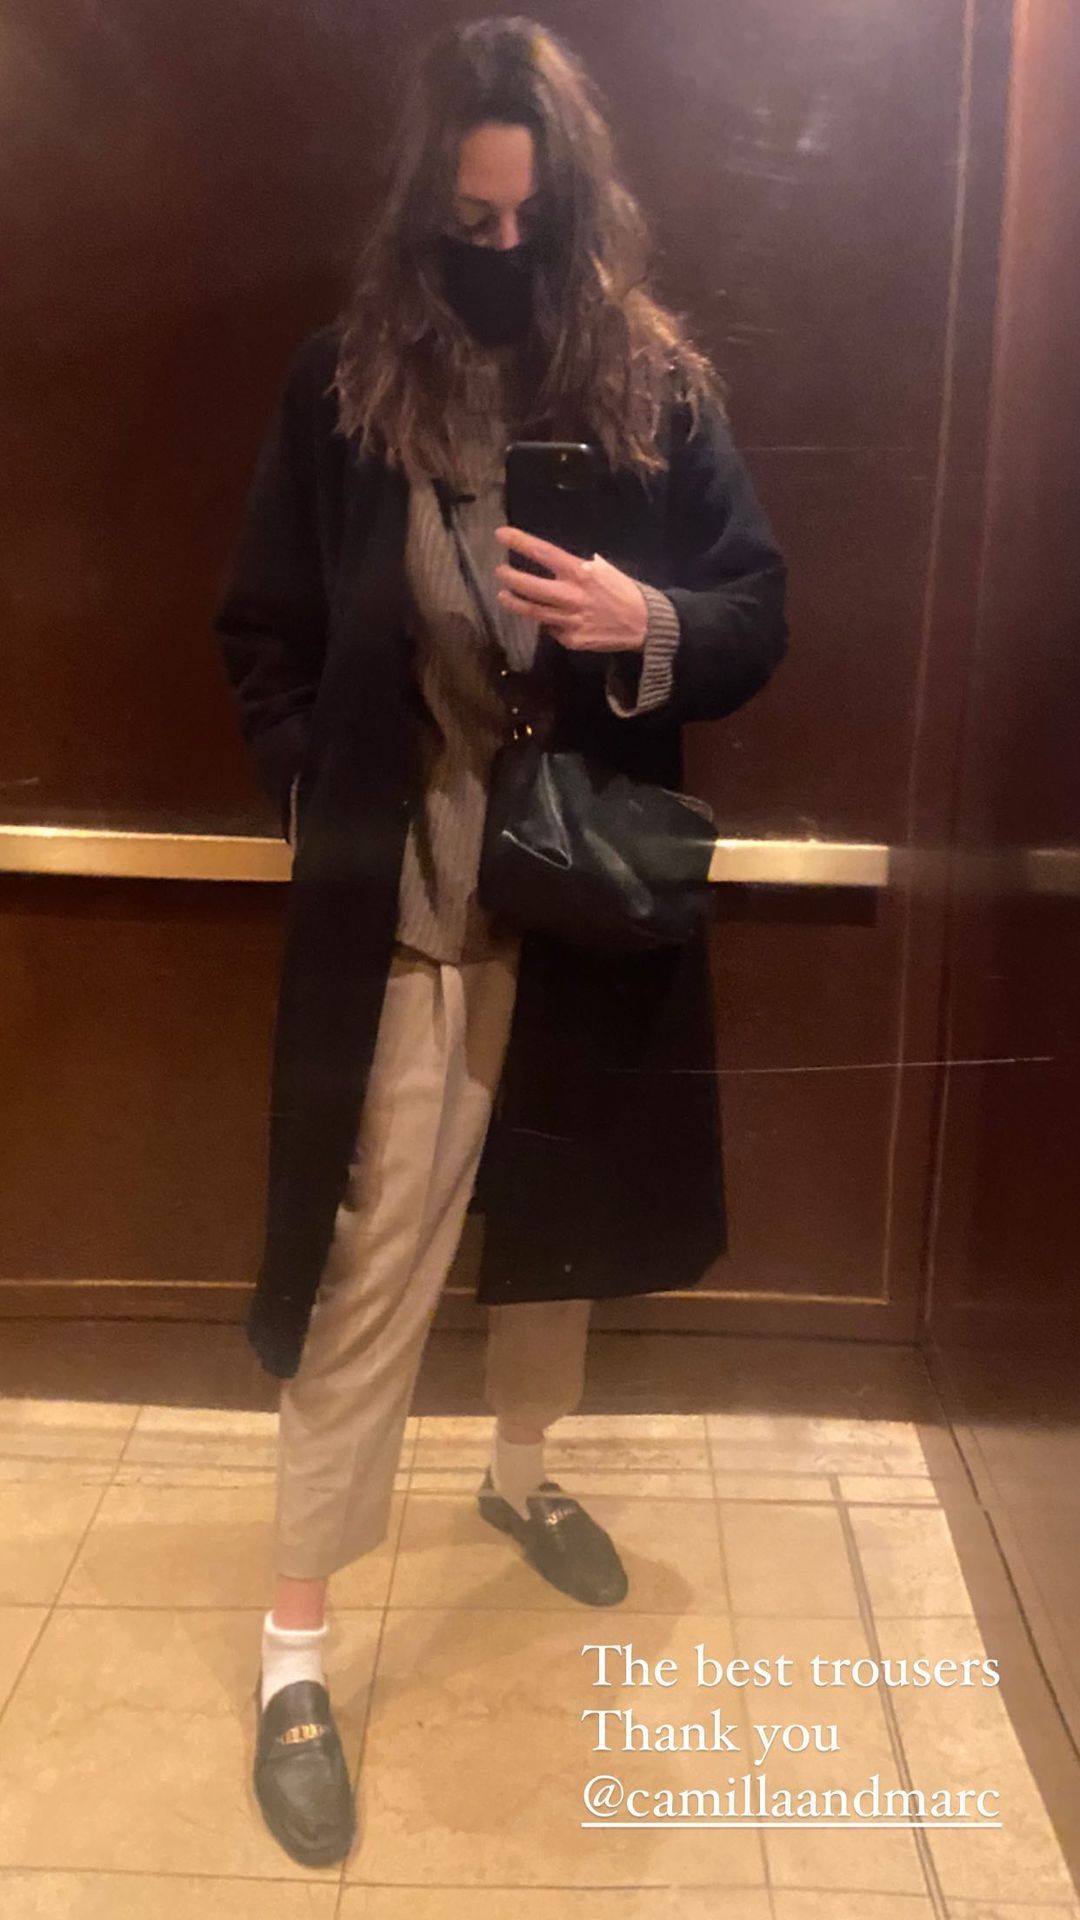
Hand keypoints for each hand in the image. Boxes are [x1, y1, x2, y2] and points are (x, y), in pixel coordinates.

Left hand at [494, 526, 646, 651]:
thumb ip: (579, 568)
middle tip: (499, 572)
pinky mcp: (572, 639)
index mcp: (579, 572)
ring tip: (503, 596)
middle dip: (511, 578)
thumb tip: (557, 566)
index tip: (501, 534)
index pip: (544, 552)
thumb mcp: (603, 570)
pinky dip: (549, 624)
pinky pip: (553, 630)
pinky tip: (549, 618)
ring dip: (515, 603)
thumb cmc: (623, 591)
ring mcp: (570, 620)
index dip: (520, 542)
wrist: (645, 624)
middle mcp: (571, 595)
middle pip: (530, 587)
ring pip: (534, 612)